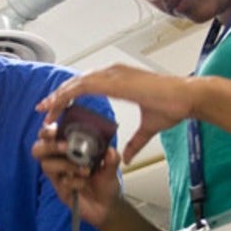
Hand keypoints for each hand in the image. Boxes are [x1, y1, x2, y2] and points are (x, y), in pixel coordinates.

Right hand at [31, 123, 122, 227]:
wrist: (108, 206)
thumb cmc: (105, 182)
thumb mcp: (112, 167)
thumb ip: (111, 158)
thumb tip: (109, 151)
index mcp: (67, 149)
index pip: (48, 136)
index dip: (47, 131)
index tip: (55, 129)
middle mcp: (58, 161)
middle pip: (38, 149)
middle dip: (50, 145)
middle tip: (67, 147)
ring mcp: (58, 177)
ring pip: (47, 165)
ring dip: (66, 164)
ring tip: (85, 170)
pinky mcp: (60, 191)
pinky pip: (61, 182)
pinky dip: (75, 181)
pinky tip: (85, 183)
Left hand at [36, 64, 196, 164]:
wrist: (186, 98)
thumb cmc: (173, 107)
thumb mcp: (149, 128)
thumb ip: (136, 141)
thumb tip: (127, 156)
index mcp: (119, 80)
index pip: (87, 86)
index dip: (70, 96)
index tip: (57, 110)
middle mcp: (113, 74)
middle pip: (77, 83)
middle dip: (59, 97)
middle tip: (43, 110)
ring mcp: (112, 75)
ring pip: (75, 83)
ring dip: (58, 97)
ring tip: (45, 110)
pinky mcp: (114, 81)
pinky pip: (82, 87)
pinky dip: (67, 96)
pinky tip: (57, 106)